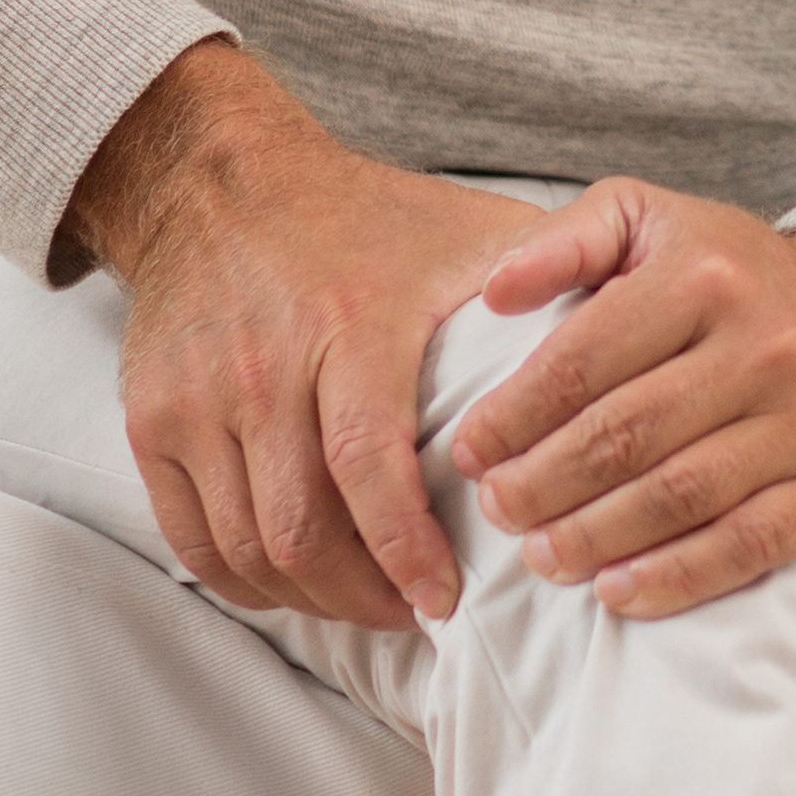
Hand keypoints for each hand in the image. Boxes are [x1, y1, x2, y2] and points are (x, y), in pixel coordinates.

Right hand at [72, 39, 554, 631]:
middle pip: (300, 529)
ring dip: (310, 599)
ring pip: (245, 548)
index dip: (406, 552)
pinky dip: (245, 581)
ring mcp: (196, 398)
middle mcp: (263, 365)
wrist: (219, 180)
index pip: (367, 466)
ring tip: (367, 605)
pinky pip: (191, 538)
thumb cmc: (368, 218)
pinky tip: (297, 585)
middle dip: (364, 596)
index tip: (446, 600)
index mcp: (350, 323)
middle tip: (415, 614)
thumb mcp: (468, 234)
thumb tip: (645, 349)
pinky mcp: (149, 420)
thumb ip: (552, 288)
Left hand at [443, 183, 795, 620]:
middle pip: (624, 434)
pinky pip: (748, 545)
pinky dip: (677, 578)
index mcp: (704, 274)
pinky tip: (616, 593)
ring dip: (594, 536)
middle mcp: (762, 345)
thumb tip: (494, 291)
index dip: (513, 414)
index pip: (584, 358)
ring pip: (678, 495)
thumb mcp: (656, 221)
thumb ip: (570, 239)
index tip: (468, 451)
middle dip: (542, 483)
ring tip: (538, 557)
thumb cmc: (736, 276)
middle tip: (494, 511)